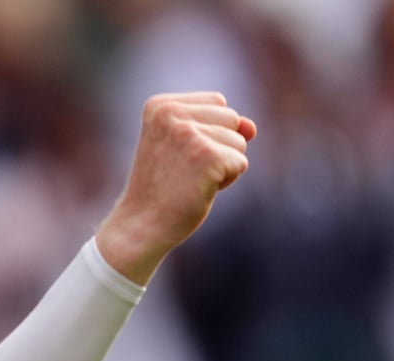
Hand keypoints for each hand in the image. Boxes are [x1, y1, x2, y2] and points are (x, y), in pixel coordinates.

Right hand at [96, 92, 255, 284]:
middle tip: (183, 169)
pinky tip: (198, 189)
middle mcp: (171, 113)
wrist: (142, 224)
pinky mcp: (207, 156)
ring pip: (239, 142)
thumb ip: (219, 126)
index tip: (176, 154)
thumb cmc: (162, 187)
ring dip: (222, 165)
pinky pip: (240, 163)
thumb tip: (252, 128)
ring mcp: (189, 134)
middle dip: (219, 146)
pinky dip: (226, 180)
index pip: (218, 103)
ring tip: (189, 179)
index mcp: (160, 105)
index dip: (208, 132)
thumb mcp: (185, 146)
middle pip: (231, 118)